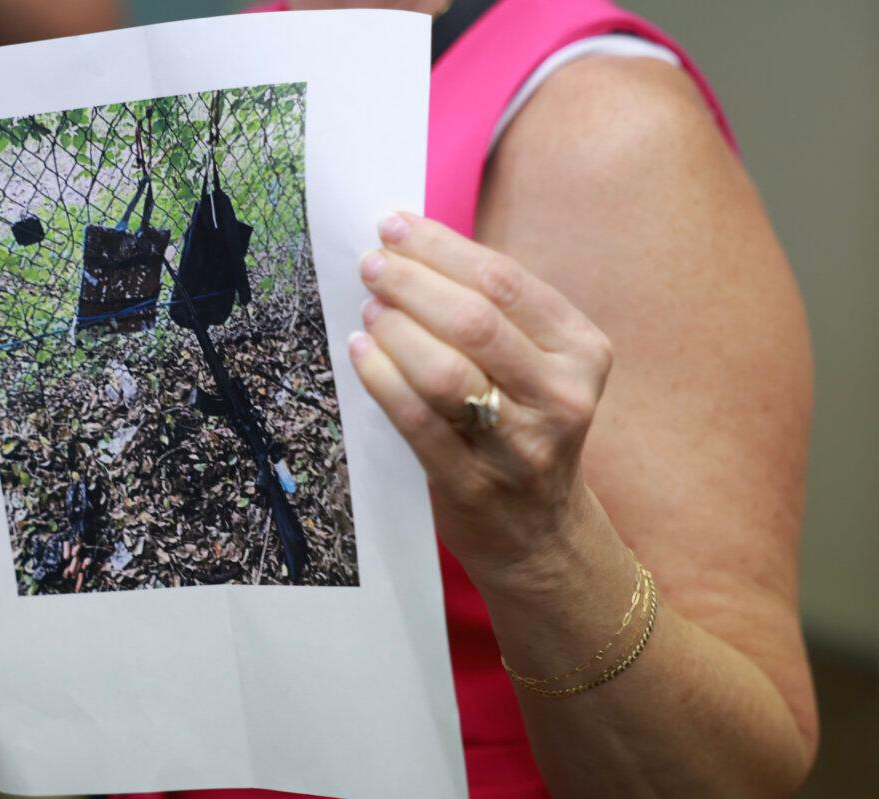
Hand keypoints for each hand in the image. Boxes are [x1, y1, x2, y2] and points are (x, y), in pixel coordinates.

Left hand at [348, 212, 613, 584]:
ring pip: (446, 370)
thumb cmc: (526, 430)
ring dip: (396, 328)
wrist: (540, 534)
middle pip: (475, 319)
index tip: (396, 226)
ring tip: (369, 308)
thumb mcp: (540, 368)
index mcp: (582, 351)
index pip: (505, 281)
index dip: (442, 248)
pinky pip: (418, 420)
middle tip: (372, 263)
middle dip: (412, 281)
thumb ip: (497, 316)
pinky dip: (382, 378)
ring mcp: (519, 445)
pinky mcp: (473, 483)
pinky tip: (361, 351)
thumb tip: (415, 253)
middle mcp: (561, 396)